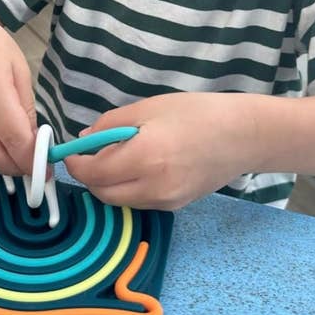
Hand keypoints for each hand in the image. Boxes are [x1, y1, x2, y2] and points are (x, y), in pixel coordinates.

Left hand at [64, 92, 258, 209]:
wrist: (243, 136)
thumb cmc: (196, 113)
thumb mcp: (148, 108)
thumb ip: (110, 125)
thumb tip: (83, 140)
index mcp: (144, 158)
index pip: (93, 172)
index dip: (76, 163)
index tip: (71, 152)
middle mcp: (152, 187)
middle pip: (102, 193)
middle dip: (91, 176)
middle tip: (93, 153)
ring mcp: (165, 201)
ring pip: (120, 201)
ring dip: (109, 183)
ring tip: (120, 156)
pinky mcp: (175, 207)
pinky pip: (139, 201)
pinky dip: (129, 188)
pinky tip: (141, 166)